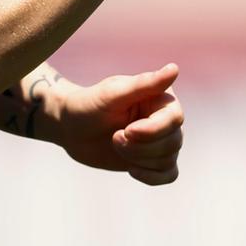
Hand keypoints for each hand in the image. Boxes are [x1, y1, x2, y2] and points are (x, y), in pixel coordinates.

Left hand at [54, 63, 183, 185]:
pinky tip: (132, 171)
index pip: (174, 118)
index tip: (126, 131)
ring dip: (138, 158)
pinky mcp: (153, 159)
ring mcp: (160, 139)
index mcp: (159, 96)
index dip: (152, 130)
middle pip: (172, 142)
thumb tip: (174, 68)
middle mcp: (164, 117)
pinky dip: (152, 177)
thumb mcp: (113, 94)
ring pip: (168, 159)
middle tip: (114, 137)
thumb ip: (144, 84)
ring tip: (115, 143)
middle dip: (140, 146)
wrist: (70, 127)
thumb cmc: (89, 104)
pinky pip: (168, 175)